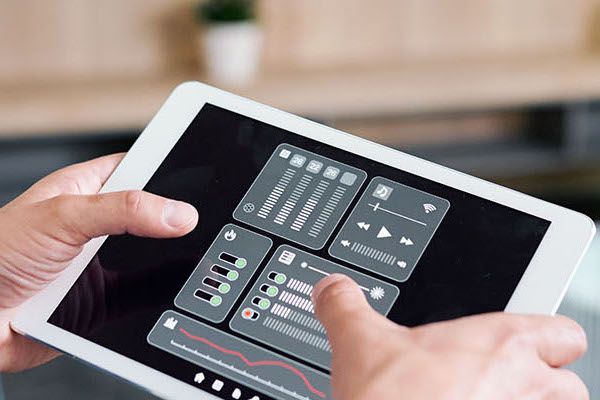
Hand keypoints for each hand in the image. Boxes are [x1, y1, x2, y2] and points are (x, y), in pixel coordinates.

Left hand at [0, 154, 197, 371]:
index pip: (139, 169)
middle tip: (202, 221)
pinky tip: (171, 289)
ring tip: (193, 253)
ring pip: (151, 258)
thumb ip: (121, 210)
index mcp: (85, 192)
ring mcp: (102, 264)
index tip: (202, 175)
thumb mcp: (61, 217)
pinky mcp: (104, 300)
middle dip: (175, 221)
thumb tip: (178, 213)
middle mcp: (97, 227)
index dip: (169, 169)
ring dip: (168, 259)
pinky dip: (159, 293)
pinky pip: (143, 295)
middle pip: (153, 216)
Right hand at [312, 274, 587, 399]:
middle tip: (500, 389)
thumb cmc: (391, 399)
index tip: (521, 349)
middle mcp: (526, 385)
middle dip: (541, 386)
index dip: (544, 340)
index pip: (563, 332)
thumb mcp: (359, 340)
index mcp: (500, 343)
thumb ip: (346, 304)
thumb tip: (332, 289)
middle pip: (569, 383)